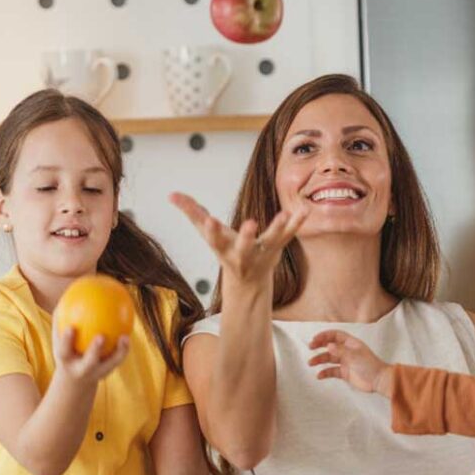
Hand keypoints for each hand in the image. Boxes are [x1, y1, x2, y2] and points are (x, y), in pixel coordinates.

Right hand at [52, 320, 130, 383]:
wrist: (76, 380)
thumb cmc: (67, 350)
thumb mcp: (59, 339)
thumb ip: (60, 321)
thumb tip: (65, 296)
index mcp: (66, 361)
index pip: (64, 351)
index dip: (67, 340)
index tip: (71, 328)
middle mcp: (81, 369)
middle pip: (89, 362)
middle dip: (95, 350)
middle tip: (101, 336)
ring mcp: (96, 372)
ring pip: (109, 364)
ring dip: (118, 352)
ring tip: (125, 338)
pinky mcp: (108, 372)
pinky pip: (118, 359)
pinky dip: (123, 348)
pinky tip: (128, 333)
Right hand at [169, 192, 305, 286]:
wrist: (247, 281)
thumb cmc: (224, 249)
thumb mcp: (205, 233)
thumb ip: (191, 212)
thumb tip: (171, 194)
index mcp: (222, 248)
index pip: (214, 239)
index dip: (211, 230)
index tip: (209, 220)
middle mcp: (242, 253)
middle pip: (244, 247)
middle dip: (247, 237)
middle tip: (251, 224)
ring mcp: (262, 252)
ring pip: (271, 240)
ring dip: (278, 228)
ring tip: (284, 215)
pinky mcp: (277, 247)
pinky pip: (289, 235)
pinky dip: (296, 224)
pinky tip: (303, 211)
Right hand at [307, 329, 392, 395]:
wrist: (378, 380)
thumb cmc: (370, 365)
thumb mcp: (354, 355)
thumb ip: (340, 351)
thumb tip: (328, 345)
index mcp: (351, 343)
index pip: (335, 335)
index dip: (324, 336)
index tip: (315, 339)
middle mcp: (347, 351)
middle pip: (330, 345)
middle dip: (319, 346)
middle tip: (310, 347)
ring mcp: (345, 362)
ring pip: (329, 359)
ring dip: (320, 359)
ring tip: (311, 363)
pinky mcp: (345, 373)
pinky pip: (332, 371)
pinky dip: (325, 372)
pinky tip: (319, 375)